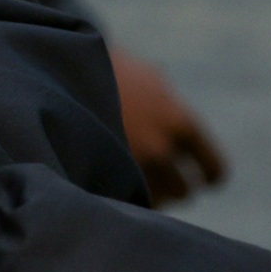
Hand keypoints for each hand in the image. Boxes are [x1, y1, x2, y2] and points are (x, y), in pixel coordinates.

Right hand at [111, 48, 227, 204]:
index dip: (209, 176)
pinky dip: (120, 197)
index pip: (213, 168)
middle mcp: (159, 147)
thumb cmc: (100, 69)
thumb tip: (174, 116)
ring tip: (129, 180)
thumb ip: (167, 101)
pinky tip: (109, 182)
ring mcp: (127, 165)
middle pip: (183, 191)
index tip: (204, 180)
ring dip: (145, 196)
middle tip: (159, 180)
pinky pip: (121, 201)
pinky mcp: (99, 174)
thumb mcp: (145, 76)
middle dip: (172, 187)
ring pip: (151, 202)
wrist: (58, 68)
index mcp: (179, 121)